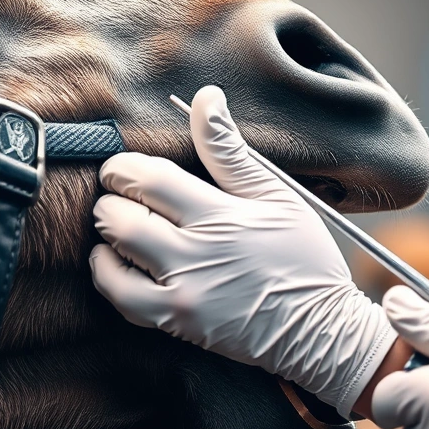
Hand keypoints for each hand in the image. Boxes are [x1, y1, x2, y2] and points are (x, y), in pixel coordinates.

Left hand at [89, 85, 396, 413]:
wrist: (319, 331)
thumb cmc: (303, 258)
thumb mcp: (276, 196)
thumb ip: (230, 150)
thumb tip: (204, 97)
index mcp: (219, 216)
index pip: (148, 179)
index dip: (124, 167)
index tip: (126, 168)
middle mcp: (194, 255)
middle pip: (119, 216)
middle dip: (113, 198)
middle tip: (123, 195)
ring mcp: (181, 293)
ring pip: (111, 256)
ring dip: (109, 235)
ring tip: (126, 226)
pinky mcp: (176, 323)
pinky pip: (120, 298)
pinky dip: (110, 275)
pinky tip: (122, 263)